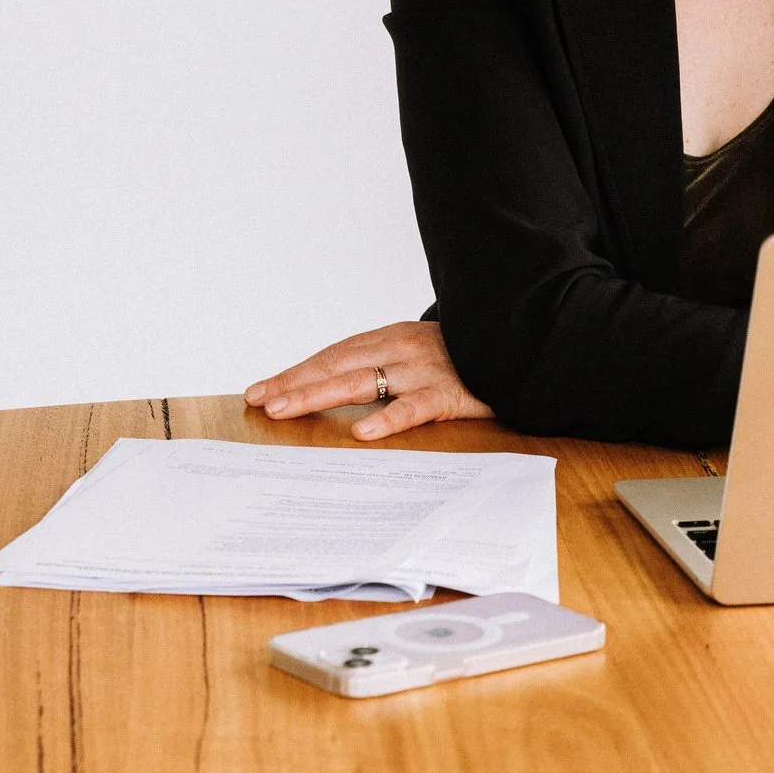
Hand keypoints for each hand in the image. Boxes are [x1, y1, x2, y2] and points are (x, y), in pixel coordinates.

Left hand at [244, 320, 495, 439]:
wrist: (513, 347)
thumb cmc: (458, 359)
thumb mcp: (413, 354)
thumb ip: (378, 368)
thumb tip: (330, 392)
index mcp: (386, 339)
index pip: (330, 355)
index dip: (295, 372)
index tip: (260, 390)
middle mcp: (398, 349)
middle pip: (336, 366)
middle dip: (295, 384)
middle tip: (261, 401)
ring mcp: (421, 370)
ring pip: (362, 383)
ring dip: (319, 396)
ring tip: (286, 410)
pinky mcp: (447, 394)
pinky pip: (413, 408)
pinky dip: (388, 419)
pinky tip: (363, 433)